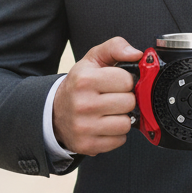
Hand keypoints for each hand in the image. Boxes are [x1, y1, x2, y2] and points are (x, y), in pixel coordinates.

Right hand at [53, 37, 140, 155]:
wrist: (54, 111)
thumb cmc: (79, 84)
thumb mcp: (92, 60)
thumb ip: (115, 47)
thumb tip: (137, 54)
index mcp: (85, 80)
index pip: (127, 80)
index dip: (125, 81)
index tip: (115, 83)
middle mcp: (83, 104)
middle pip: (129, 103)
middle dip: (125, 99)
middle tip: (112, 98)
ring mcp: (84, 127)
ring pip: (126, 123)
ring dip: (122, 118)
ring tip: (109, 112)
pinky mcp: (87, 145)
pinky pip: (120, 140)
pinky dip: (116, 134)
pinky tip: (104, 125)